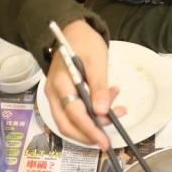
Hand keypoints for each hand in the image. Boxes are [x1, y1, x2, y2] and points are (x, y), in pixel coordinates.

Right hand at [44, 19, 123, 149]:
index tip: (105, 141)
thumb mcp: (96, 60)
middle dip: (89, 134)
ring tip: (118, 107)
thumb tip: (102, 111)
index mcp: (60, 83)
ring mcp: (55, 96)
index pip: (74, 113)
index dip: (90, 129)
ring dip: (93, 123)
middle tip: (110, 137)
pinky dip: (91, 113)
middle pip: (67, 125)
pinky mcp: (61, 96)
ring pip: (70, 121)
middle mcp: (53, 94)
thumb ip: (99, 86)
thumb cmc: (84, 42)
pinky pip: (73, 112)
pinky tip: (108, 100)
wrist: (71, 30)